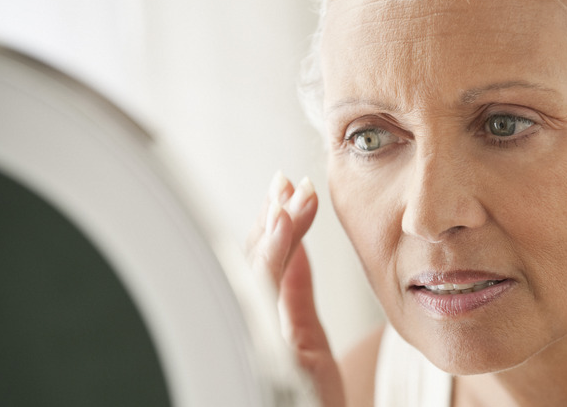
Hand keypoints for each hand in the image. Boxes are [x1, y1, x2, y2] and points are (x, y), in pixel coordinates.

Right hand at [247, 172, 344, 405]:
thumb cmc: (313, 401)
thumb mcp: (307, 337)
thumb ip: (296, 291)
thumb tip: (293, 243)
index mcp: (265, 320)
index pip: (261, 262)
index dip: (271, 223)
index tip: (286, 191)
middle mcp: (255, 327)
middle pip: (253, 260)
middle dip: (270, 216)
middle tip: (286, 182)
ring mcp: (260, 336)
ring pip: (257, 269)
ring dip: (272, 226)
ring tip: (286, 195)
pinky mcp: (272, 349)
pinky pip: (268, 294)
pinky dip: (272, 253)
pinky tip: (282, 224)